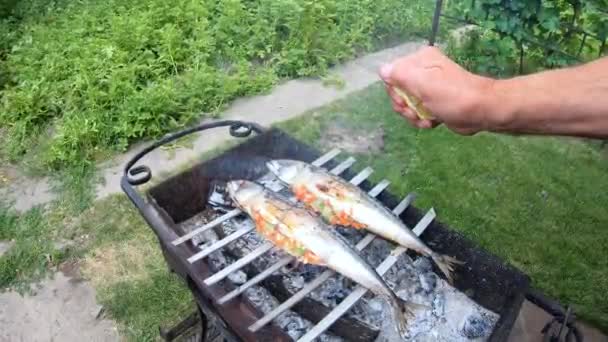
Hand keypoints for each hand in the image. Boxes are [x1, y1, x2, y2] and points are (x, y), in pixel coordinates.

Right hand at [379, 46, 494, 134]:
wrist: (481, 111)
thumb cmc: (452, 96)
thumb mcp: (422, 83)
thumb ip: (399, 74)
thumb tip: (381, 70)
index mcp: (420, 60)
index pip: (392, 74)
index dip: (394, 91)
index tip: (404, 101)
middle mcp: (423, 70)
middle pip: (398, 91)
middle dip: (404, 106)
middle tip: (415, 112)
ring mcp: (429, 87)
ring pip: (407, 104)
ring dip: (413, 116)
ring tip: (425, 119)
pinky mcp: (434, 102)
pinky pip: (418, 111)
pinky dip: (422, 119)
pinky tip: (431, 122)